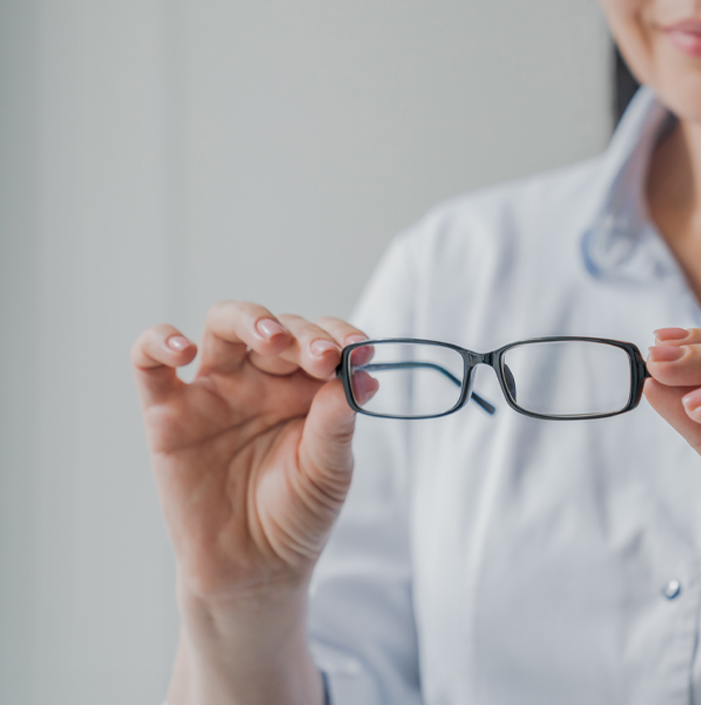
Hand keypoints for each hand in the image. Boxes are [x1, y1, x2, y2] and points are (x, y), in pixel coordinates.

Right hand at [132, 301, 374, 602]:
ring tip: (271, 338)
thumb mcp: (329, 472)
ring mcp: (215, 391)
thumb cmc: (298, 516)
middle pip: (277, 328)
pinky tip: (182, 352)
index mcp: (306, 387)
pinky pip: (150, 364)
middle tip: (322, 357)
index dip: (339, 335)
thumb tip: (361, 375)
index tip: (359, 351)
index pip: (323, 339)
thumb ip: (337, 424)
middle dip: (302, 334)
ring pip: (222, 326)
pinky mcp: (168, 413)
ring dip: (248, 319)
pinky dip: (159, 343)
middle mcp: (262, 379)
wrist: (252, 569)